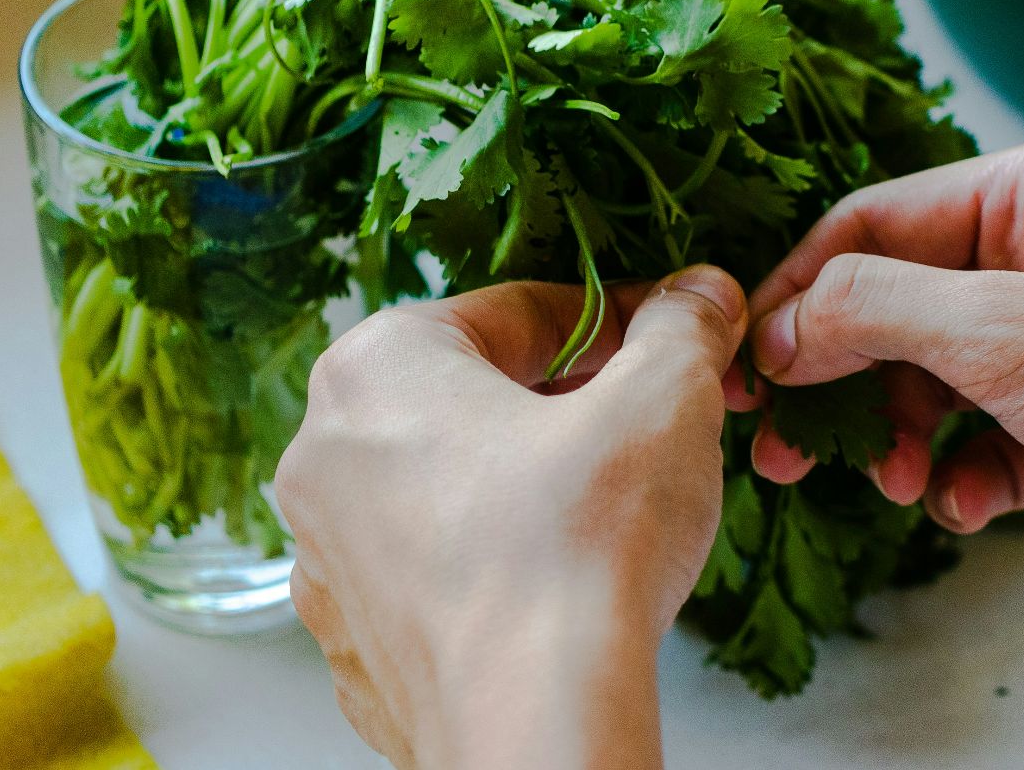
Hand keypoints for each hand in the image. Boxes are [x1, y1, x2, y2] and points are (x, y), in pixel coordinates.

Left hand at [275, 266, 747, 769]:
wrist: (535, 726)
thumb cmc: (578, 550)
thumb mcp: (662, 399)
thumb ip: (681, 328)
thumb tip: (698, 296)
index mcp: (376, 366)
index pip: (515, 311)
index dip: (612, 321)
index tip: (666, 340)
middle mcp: (325, 454)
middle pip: (468, 397)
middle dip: (562, 404)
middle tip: (646, 426)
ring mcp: (326, 559)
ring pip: (442, 488)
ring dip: (518, 486)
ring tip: (605, 515)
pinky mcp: (353, 645)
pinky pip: (429, 579)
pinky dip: (487, 572)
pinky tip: (553, 589)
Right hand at [747, 133, 1023, 752]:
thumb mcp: (1008, 333)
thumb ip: (875, 314)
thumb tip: (779, 326)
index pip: (877, 222)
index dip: (800, 291)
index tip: (746, 360)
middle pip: (902, 307)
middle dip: (846, 380)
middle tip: (784, 447)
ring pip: (944, 379)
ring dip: (906, 435)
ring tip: (897, 485)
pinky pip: (995, 437)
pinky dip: (968, 473)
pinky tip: (966, 506)